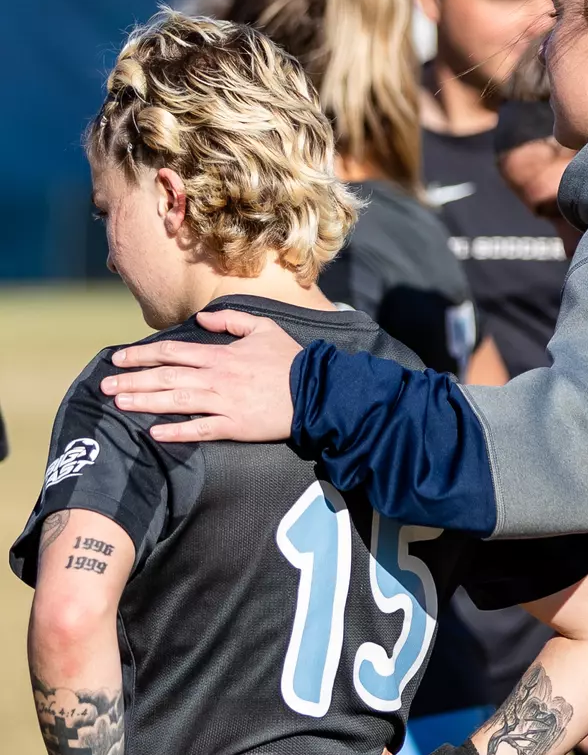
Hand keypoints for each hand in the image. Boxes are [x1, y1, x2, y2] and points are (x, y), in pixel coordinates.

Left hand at [102, 311, 301, 442]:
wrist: (316, 391)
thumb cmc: (291, 359)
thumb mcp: (264, 328)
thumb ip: (231, 321)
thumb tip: (201, 321)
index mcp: (221, 355)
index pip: (172, 352)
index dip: (142, 355)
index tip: (119, 359)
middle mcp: (216, 378)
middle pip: (166, 377)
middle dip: (132, 380)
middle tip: (105, 385)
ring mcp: (224, 403)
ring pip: (176, 402)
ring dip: (145, 403)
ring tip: (119, 404)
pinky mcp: (235, 426)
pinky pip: (200, 430)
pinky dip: (177, 432)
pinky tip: (155, 433)